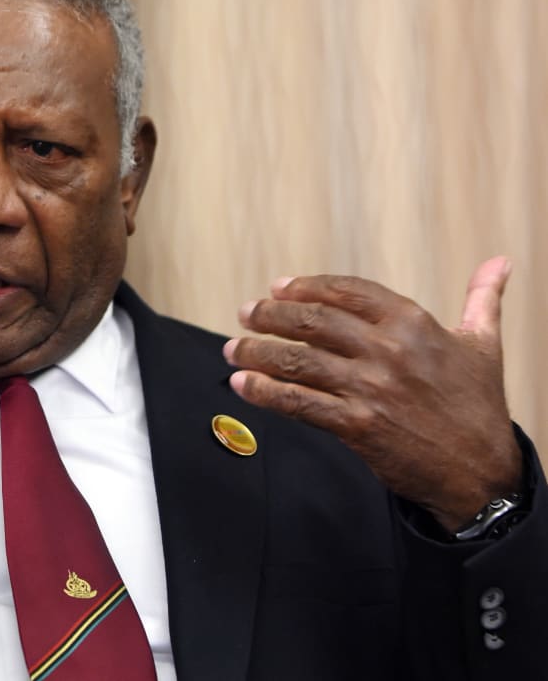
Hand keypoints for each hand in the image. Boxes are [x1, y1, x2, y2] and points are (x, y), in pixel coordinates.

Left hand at [224, 257, 520, 531]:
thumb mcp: (484, 345)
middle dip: (270, 315)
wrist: (481, 473)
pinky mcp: (357, 425)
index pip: (345, 292)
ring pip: (298, 360)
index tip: (278, 288)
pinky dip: (265, 392)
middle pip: (312, 321)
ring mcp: (370, 387)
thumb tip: (500, 261)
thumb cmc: (479, 408)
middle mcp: (388, 350)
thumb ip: (483, 299)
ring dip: (257, 352)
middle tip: (246, 314)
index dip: (306, 287)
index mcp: (413, 323)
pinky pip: (299, 402)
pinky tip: (243, 384)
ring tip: (234, 348)